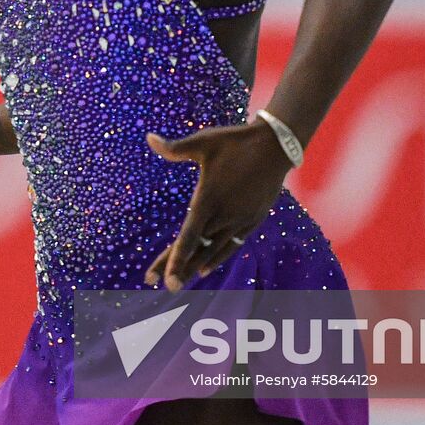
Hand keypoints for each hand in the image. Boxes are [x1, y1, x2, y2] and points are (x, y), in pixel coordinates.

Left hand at [142, 122, 290, 291]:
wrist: (276, 145)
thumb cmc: (236, 142)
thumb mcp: (203, 142)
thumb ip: (175, 148)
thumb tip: (148, 138)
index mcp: (208, 199)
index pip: (188, 237)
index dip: (174, 259)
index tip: (161, 279)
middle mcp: (224, 215)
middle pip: (197, 249)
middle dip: (178, 268)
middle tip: (162, 286)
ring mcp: (240, 220)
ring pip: (213, 252)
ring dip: (194, 267)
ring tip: (178, 283)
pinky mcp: (252, 220)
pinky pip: (231, 245)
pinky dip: (217, 258)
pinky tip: (204, 269)